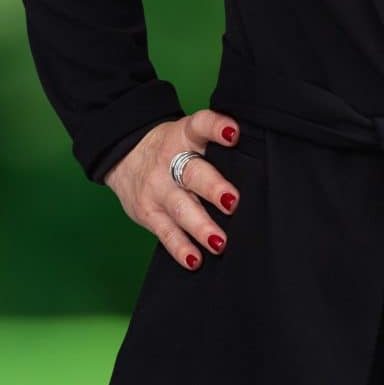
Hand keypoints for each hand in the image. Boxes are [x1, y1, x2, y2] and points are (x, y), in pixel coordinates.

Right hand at [103, 110, 243, 269]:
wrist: (123, 154)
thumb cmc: (172, 148)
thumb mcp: (188, 136)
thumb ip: (216, 147)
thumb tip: (260, 166)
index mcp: (184, 136)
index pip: (201, 124)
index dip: (217, 126)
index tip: (234, 133)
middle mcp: (170, 161)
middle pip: (193, 173)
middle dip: (213, 188)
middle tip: (233, 202)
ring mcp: (157, 189)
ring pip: (180, 208)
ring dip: (201, 226)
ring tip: (219, 241)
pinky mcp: (148, 213)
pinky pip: (165, 232)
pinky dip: (180, 248)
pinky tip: (195, 260)